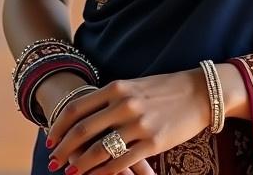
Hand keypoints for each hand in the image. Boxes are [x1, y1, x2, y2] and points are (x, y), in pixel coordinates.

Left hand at [45, 69, 210, 174]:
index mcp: (117, 88)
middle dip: (64, 149)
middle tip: (53, 161)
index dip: (59, 126)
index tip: (50, 139)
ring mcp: (138, 124)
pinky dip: (104, 171)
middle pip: (82, 131)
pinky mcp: (153, 142)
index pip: (77, 108)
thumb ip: (112, 98)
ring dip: (80, 164)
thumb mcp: (135, 86)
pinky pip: (121, 161)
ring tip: (70, 172)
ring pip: (99, 150)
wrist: (202, 92)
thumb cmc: (166, 89)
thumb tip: (87, 116)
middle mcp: (124, 105)